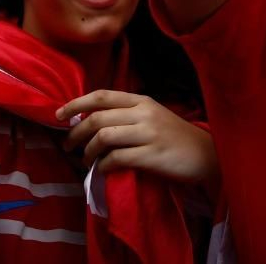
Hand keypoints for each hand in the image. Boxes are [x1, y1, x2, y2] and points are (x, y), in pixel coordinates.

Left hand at [58, 89, 218, 190]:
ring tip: (85, 161)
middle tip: (68, 145)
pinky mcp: (151, 155)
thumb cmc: (175, 137)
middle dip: (76, 132)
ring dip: (87, 151)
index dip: (76, 104)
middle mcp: (143, 113)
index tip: (59, 115)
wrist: (206, 155)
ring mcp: (148, 133)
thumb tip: (91, 122)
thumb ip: (127, 115)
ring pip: (103, 137)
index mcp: (142, 101)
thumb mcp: (152, 116)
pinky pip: (116, 159)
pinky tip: (102, 170)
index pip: (102, 96)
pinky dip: (103, 165)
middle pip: (98, 118)